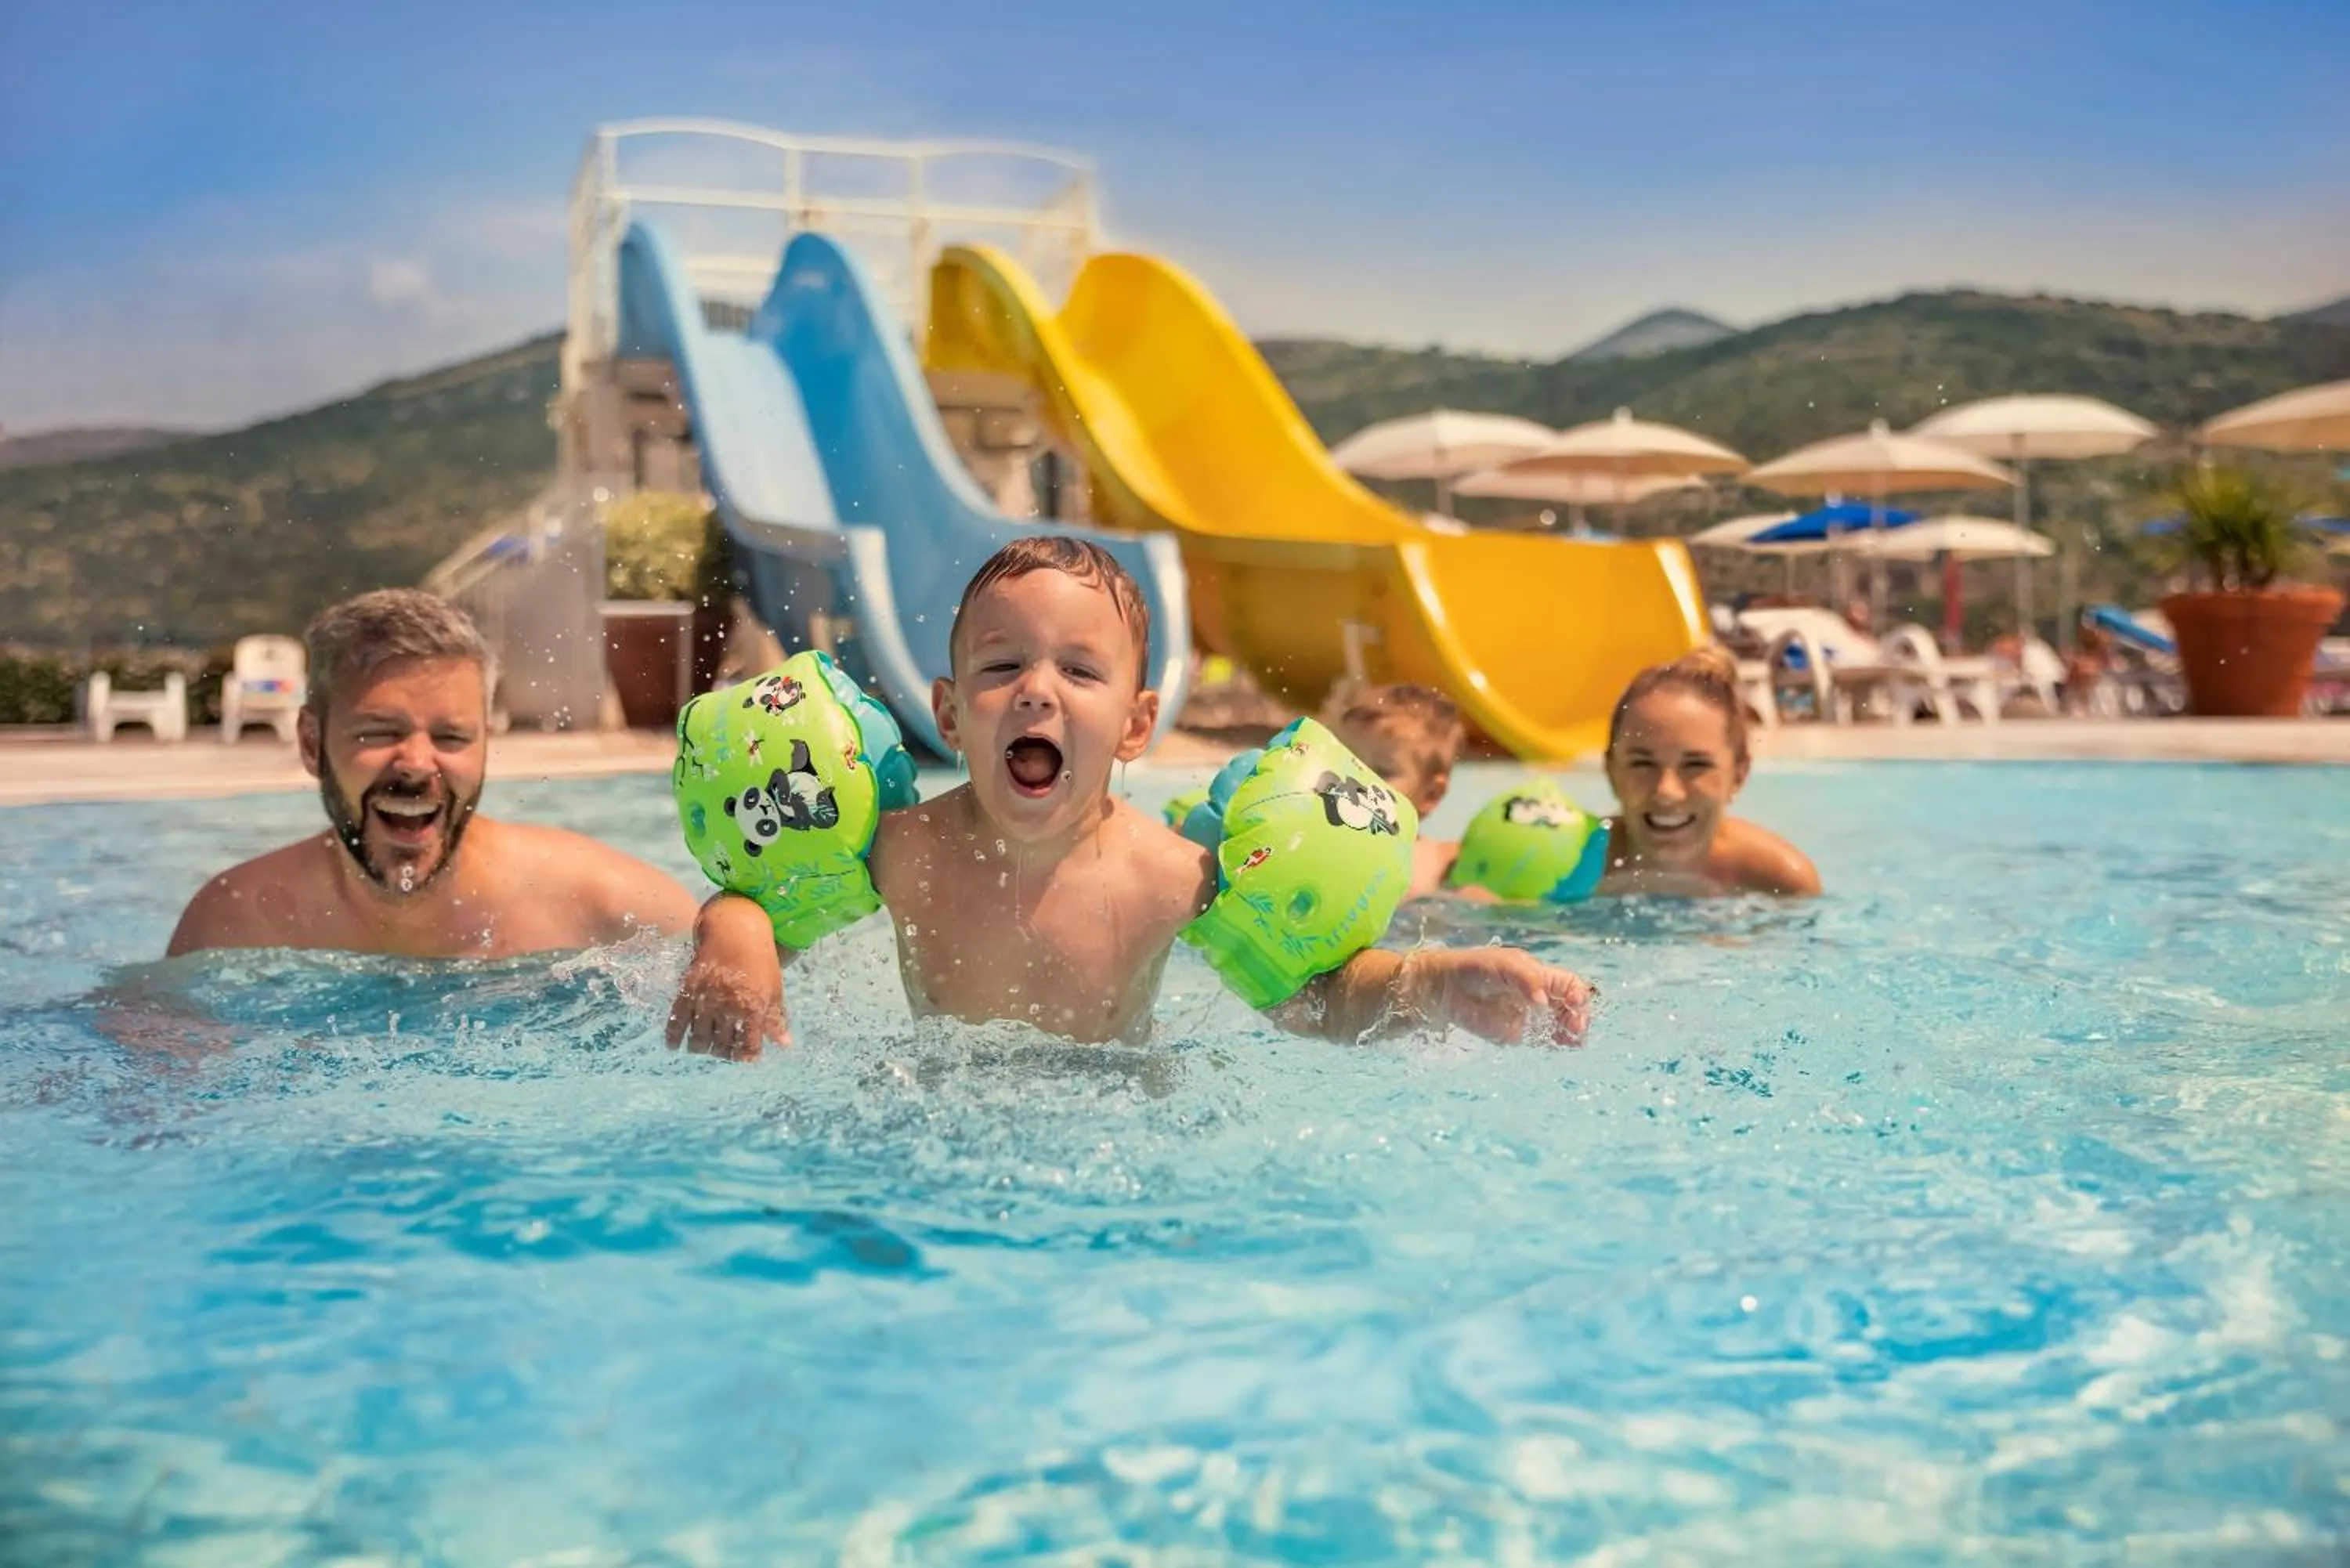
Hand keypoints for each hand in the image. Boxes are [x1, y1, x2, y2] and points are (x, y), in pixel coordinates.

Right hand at [666, 896, 786, 1060]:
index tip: (746, 1055)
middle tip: (724, 1050)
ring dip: (701, 1048)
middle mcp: (728, 1007)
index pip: (748, 1046)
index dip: (746, 1055)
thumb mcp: (774, 989)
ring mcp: (706, 999)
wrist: (735, 933)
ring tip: (704, 1047)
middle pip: (721, 1045)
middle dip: (723, 1052)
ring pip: (699, 1038)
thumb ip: (776, 1018)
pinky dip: (673, 1036)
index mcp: (752, 1008)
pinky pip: (677, 1020)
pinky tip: (673, 1046)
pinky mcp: (688, 990)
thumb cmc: (760, 962)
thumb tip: (784, 1044)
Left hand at [1403, 947, 1592, 1046]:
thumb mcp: (1502, 965)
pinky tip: (1564, 1046)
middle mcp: (1540, 997)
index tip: (1575, 1003)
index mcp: (1540, 975)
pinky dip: (1559, 1044)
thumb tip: (1545, 1003)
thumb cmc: (1473, 968)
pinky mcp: (1520, 1035)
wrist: (1444, 990)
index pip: (1570, 985)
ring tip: (1574, 1039)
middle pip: (1573, 1008)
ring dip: (1574, 1033)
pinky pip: (1546, 1041)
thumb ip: (1526, 979)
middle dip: (1580, 1017)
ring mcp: (1532, 1017)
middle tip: (1575, 1027)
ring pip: (1563, 1026)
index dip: (1579, 994)